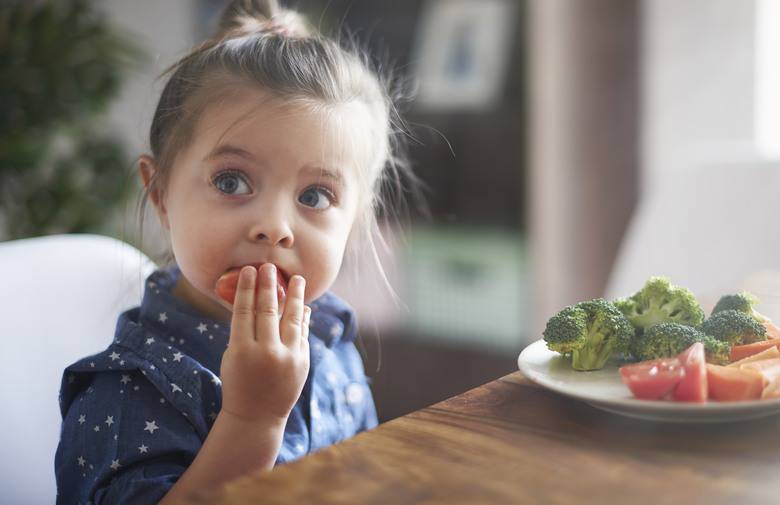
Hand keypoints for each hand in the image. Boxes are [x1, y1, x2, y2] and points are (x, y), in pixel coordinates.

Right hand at [219, 264, 310, 423]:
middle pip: (268, 311)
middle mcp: (266, 353)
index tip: (249, 270)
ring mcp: (287, 358)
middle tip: (269, 267)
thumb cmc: (238, 382)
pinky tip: (303, 305)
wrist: (256, 416)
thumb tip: (257, 301)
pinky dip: (303, 319)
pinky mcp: (302, 362)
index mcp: (241, 350)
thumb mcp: (233, 356)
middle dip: (269, 286)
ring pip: (292, 319)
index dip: (247, 288)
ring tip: (297, 279)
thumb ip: (244, 331)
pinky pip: (302, 334)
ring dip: (295, 296)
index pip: (244, 311)